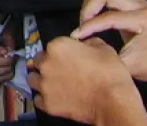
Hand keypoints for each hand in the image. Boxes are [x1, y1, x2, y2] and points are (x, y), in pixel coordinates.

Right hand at [0, 25, 16, 83]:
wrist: (8, 42)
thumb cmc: (7, 37)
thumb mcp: (8, 34)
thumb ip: (7, 40)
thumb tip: (8, 52)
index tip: (6, 51)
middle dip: (5, 61)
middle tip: (13, 57)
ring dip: (6, 69)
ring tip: (12, 64)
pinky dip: (8, 75)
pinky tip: (11, 70)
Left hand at [28, 36, 144, 124]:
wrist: (113, 102)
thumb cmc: (110, 73)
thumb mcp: (104, 49)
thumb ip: (88, 43)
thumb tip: (83, 44)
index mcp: (57, 47)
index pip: (51, 46)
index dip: (60, 53)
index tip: (69, 59)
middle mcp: (45, 64)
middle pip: (39, 62)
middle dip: (47, 65)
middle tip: (60, 72)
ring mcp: (44, 84)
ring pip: (33, 79)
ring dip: (41, 81)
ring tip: (53, 86)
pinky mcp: (46, 103)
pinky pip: (38, 99)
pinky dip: (45, 99)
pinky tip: (55, 99)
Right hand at [73, 0, 146, 82]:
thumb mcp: (127, 66)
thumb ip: (105, 55)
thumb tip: (81, 45)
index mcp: (143, 20)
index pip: (109, 17)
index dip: (89, 26)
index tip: (75, 37)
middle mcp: (140, 5)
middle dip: (88, 9)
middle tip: (82, 26)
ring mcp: (135, 1)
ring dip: (90, 3)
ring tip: (86, 22)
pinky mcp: (130, 1)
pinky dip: (94, 2)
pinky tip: (93, 18)